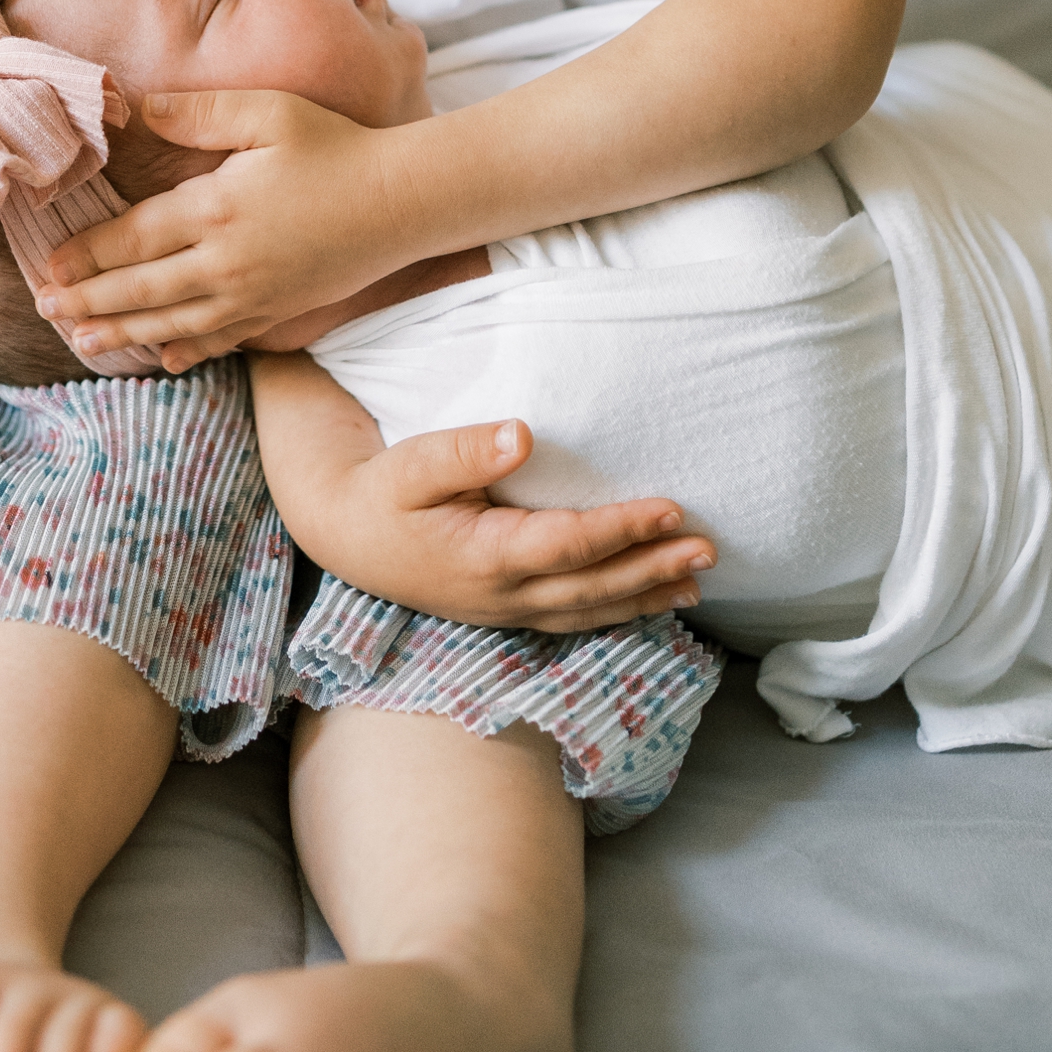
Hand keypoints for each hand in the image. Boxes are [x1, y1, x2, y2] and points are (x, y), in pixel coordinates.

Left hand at [37, 90, 407, 368]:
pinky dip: (186, 351)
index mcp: (216, 208)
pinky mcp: (278, 311)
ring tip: (82, 341)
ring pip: (172, 322)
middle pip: (141, 289)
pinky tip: (162, 357)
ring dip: (122, 332)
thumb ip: (201, 114)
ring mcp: (253, 295)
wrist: (401, 202)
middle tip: (45, 309)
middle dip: (89, 300)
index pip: (134, 239)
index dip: (88, 255)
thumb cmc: (335, 147)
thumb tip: (140, 110)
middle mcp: (227, 262)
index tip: (52, 266)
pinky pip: (221, 339)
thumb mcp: (269, 113)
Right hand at [282, 405, 715, 634]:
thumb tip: (524, 434)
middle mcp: (502, 594)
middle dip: (653, 568)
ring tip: (695, 582)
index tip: (671, 509)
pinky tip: (648, 601)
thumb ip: (467, 451)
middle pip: (593, 587)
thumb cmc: (380, 491)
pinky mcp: (505, 610)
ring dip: (645, 596)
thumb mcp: (412, 463)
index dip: (623, 529)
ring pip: (588, 610)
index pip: (569, 545)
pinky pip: (572, 617)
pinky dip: (616, 611)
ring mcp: (504, 610)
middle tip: (709, 550)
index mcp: (483, 556)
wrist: (343, 533)